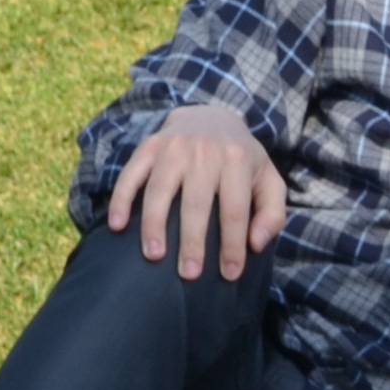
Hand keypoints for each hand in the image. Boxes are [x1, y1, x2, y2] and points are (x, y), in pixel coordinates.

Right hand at [105, 104, 285, 277]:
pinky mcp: (149, 146)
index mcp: (237, 159)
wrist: (211, 116)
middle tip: (189, 274)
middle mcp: (204, 150)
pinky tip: (117, 225)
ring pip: (160, 190)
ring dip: (154, 225)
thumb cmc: (242, 160)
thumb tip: (255, 244)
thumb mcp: (268, 180)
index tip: (229, 274)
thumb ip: (272, 213)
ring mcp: (173, 147)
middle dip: (192, 242)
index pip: (234, 210)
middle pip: (196, 204)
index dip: (232, 244)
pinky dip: (121, 199)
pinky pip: (130, 175)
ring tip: (154, 256)